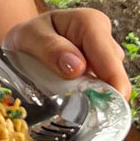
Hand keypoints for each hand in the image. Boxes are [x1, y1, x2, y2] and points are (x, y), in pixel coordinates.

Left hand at [3, 9, 132, 101]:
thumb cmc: (28, 35)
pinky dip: (90, 99)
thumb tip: (78, 67)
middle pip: (114, 72)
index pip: (108, 55)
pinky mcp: (101, 74)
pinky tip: (74, 104)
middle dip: (103, 94)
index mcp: (90, 23)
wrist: (25, 41)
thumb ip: (51, 48)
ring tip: (70, 107)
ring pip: (110, 83)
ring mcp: (104, 58)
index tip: (109, 105)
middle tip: (86, 117)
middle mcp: (103, 39)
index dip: (114, 81)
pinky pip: (102, 89)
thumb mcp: (30, 36)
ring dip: (94, 97)